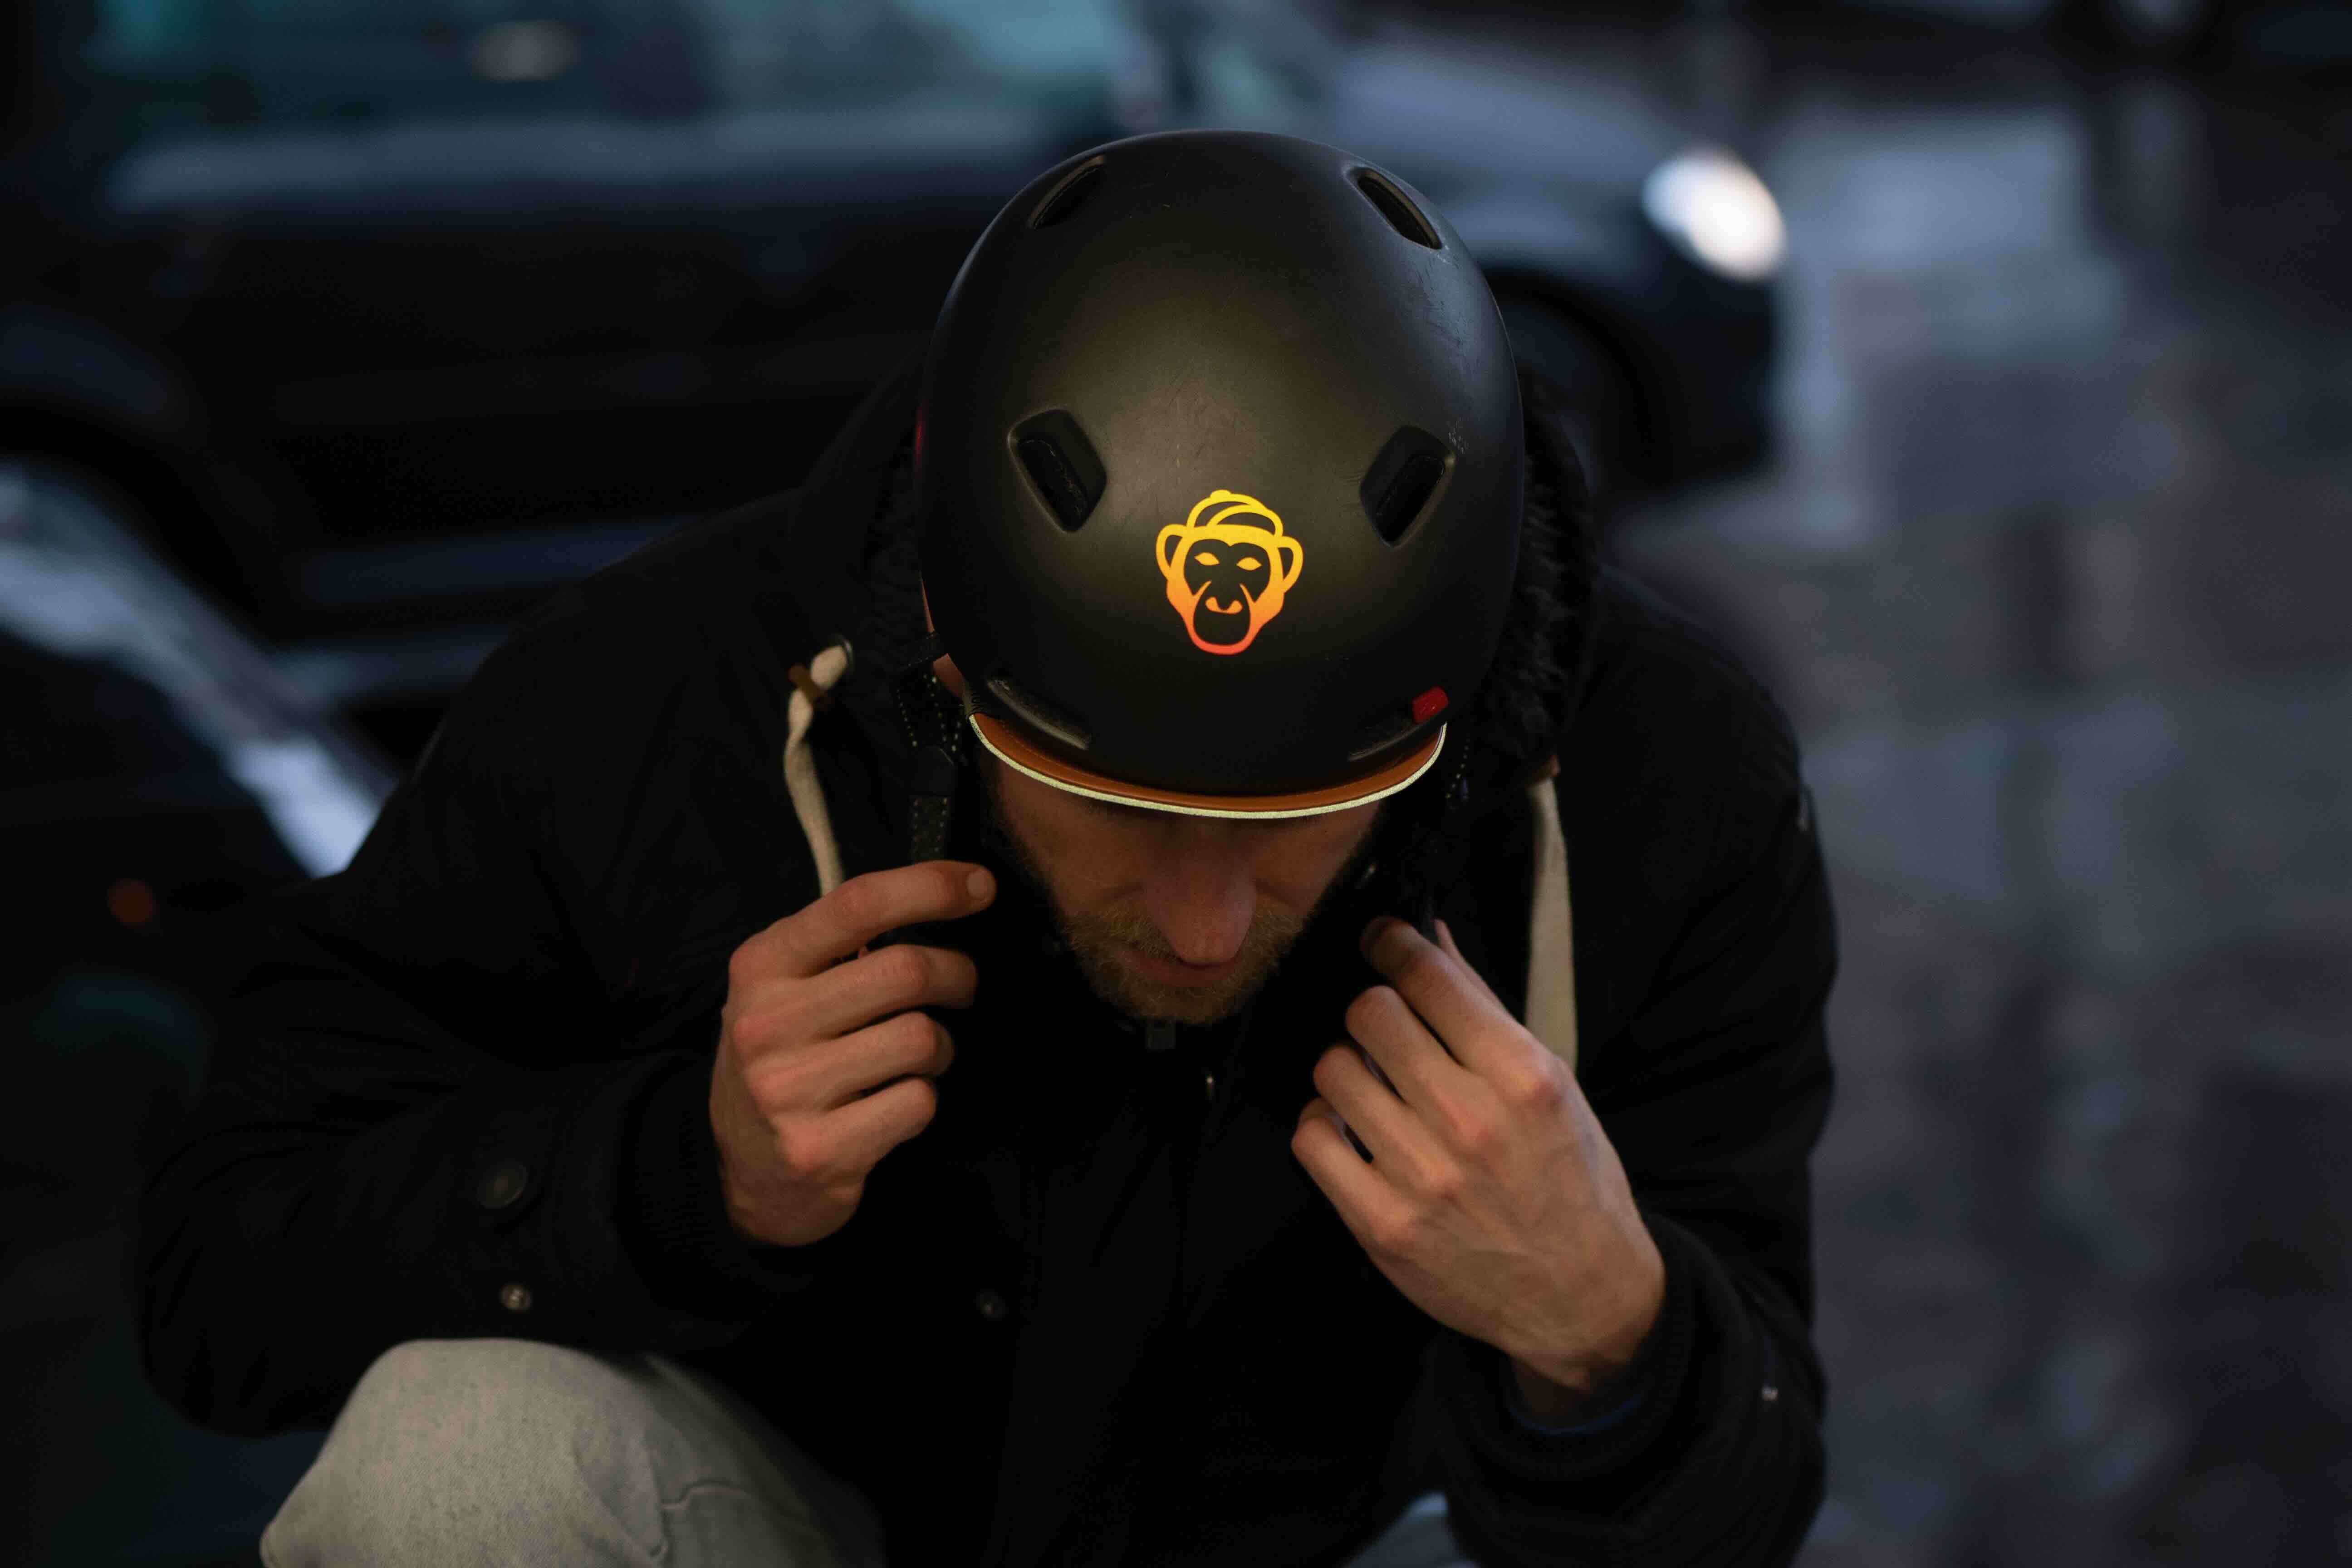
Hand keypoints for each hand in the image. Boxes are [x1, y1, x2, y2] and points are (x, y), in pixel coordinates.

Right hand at [710, 861, 993, 1247]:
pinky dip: (923, 1099)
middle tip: (962, 987)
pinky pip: (917, 1103)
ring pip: (920, 1038)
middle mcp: (766, 1023)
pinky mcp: (819, 1151)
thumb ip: (844, 941)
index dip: (931, 887)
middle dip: (958, 974)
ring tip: (920, 1056)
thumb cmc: (786, 1057)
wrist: (743, 1170)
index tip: (981, 885)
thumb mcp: (786, 986)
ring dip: (941, 1046)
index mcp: (761, 966)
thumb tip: (951, 892)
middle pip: (905, 970)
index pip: (858, 903)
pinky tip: (894, 1102)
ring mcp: (789, 1091)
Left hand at [1292, 917, 1664, 1390]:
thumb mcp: (1550, 1083)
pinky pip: (1310, 1140)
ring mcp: (1422, 1177)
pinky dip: (1321, 1126)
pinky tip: (1350, 1130)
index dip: (1392, 943)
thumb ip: (1482, 1009)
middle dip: (1371, 1010)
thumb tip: (1428, 937)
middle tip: (1383, 1029)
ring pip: (1332, 1071)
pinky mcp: (1382, 1226)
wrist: (1581, 1296)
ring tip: (1371, 1085)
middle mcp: (1471, 1122)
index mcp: (1522, 1076)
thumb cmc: (1569, 1179)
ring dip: (1345, 1068)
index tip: (1380, 939)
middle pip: (1369, 1014)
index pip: (1428, 976)